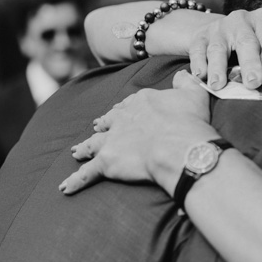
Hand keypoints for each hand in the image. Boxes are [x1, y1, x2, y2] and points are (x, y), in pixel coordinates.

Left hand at [61, 70, 217, 195]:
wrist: (181, 147)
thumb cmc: (190, 123)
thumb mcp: (195, 94)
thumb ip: (187, 82)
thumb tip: (183, 73)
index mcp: (141, 102)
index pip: (129, 104)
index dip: (126, 109)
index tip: (124, 111)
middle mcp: (122, 118)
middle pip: (108, 121)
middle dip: (102, 124)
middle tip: (97, 126)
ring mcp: (112, 140)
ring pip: (93, 144)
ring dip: (84, 148)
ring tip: (76, 152)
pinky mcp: (107, 161)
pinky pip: (87, 173)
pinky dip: (76, 181)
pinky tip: (66, 188)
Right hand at [187, 8, 261, 89]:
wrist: (226, 31)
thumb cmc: (257, 42)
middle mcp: (242, 19)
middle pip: (247, 43)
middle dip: (250, 64)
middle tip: (253, 83)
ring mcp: (219, 27)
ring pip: (218, 48)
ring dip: (218, 68)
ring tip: (218, 85)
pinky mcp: (200, 36)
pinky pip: (197, 50)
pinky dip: (198, 64)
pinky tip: (200, 76)